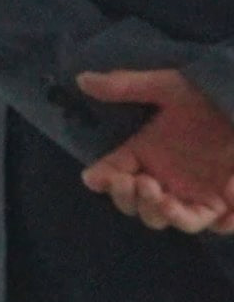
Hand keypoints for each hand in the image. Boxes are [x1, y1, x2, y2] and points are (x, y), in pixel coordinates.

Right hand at [76, 69, 233, 230]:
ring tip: (155, 193)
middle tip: (134, 181)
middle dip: (125, 197)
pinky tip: (176, 204)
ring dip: (152, 211)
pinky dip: (184, 219)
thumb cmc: (208, 98)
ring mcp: (190, 194)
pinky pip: (200, 223)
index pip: (112, 172)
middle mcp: (162, 177)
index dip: (100, 178)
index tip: (94, 178)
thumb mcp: (168, 87)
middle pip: (132, 202)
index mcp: (146, 152)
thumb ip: (126, 86)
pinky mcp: (219, 206)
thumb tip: (82, 79)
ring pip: (160, 218)